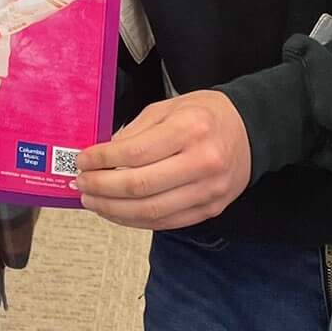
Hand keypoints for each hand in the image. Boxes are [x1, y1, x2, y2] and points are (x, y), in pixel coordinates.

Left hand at [76, 91, 251, 231]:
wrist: (251, 131)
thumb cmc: (205, 115)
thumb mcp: (168, 108)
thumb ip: (135, 132)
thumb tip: (101, 157)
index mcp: (190, 129)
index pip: (135, 152)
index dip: (102, 160)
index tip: (82, 160)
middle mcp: (202, 162)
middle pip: (140, 186)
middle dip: (102, 188)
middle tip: (81, 185)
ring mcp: (208, 190)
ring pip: (150, 211)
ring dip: (113, 210)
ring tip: (92, 201)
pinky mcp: (210, 209)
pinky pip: (165, 222)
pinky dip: (135, 220)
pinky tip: (117, 212)